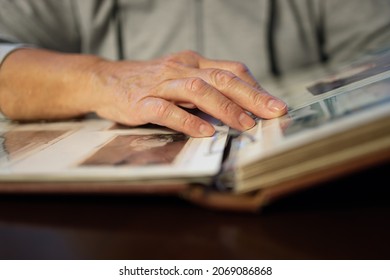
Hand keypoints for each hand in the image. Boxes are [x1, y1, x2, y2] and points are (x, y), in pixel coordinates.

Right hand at [0, 49, 286, 136]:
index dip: (254, 87)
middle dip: (251, 96)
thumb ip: (206, 87)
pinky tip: (204, 132)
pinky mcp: (142, 101)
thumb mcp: (180, 77)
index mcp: (192, 63)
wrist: (105, 80)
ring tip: (244, 124)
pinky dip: (188, 120)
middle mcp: (180, 69)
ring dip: (224, 107)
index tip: (273, 104)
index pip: (230, 70)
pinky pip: (167, 110)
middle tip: (273, 112)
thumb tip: (239, 106)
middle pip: (221, 78)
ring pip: (198, 90)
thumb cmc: (148, 82)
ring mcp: (161, 84)